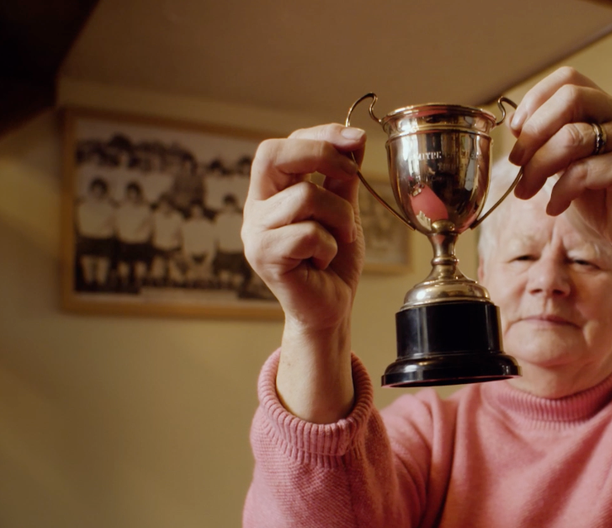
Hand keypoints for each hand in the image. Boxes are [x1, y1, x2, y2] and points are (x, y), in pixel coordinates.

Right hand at [242, 124, 365, 332]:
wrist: (331, 309)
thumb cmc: (333, 262)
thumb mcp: (343, 210)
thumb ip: (342, 177)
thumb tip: (355, 137)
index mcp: (271, 191)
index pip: (284, 144)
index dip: (320, 135)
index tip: (356, 140)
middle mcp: (256, 207)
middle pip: (271, 154)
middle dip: (320, 154)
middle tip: (349, 174)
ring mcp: (255, 232)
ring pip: (303, 196)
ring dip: (339, 216)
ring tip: (341, 238)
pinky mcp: (263, 256)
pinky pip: (307, 233)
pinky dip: (328, 246)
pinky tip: (323, 261)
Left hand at [507, 67, 611, 271]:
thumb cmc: (602, 201)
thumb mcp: (567, 164)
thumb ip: (548, 141)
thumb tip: (514, 125)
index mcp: (605, 108)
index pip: (568, 79)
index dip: (535, 100)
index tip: (517, 131)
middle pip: (570, 97)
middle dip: (534, 131)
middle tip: (518, 162)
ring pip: (571, 136)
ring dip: (538, 166)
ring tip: (527, 191)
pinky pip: (583, 171)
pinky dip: (560, 192)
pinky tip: (555, 207)